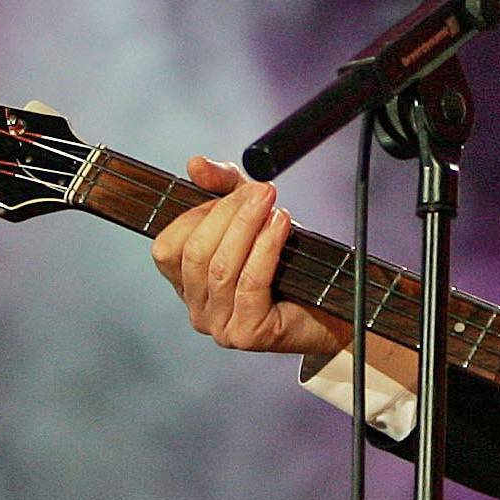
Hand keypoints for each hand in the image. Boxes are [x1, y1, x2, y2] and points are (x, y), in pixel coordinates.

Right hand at [151, 157, 344, 355]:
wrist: (331, 306)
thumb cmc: (289, 265)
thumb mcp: (253, 216)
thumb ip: (223, 187)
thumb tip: (196, 165)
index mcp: (187, 285)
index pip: (168, 248)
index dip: (196, 215)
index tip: (234, 193)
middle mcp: (197, 309)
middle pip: (195, 253)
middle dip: (227, 214)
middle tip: (260, 190)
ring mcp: (219, 326)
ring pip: (221, 268)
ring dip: (247, 227)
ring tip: (272, 204)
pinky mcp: (247, 334)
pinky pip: (249, 283)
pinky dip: (265, 248)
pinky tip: (280, 226)